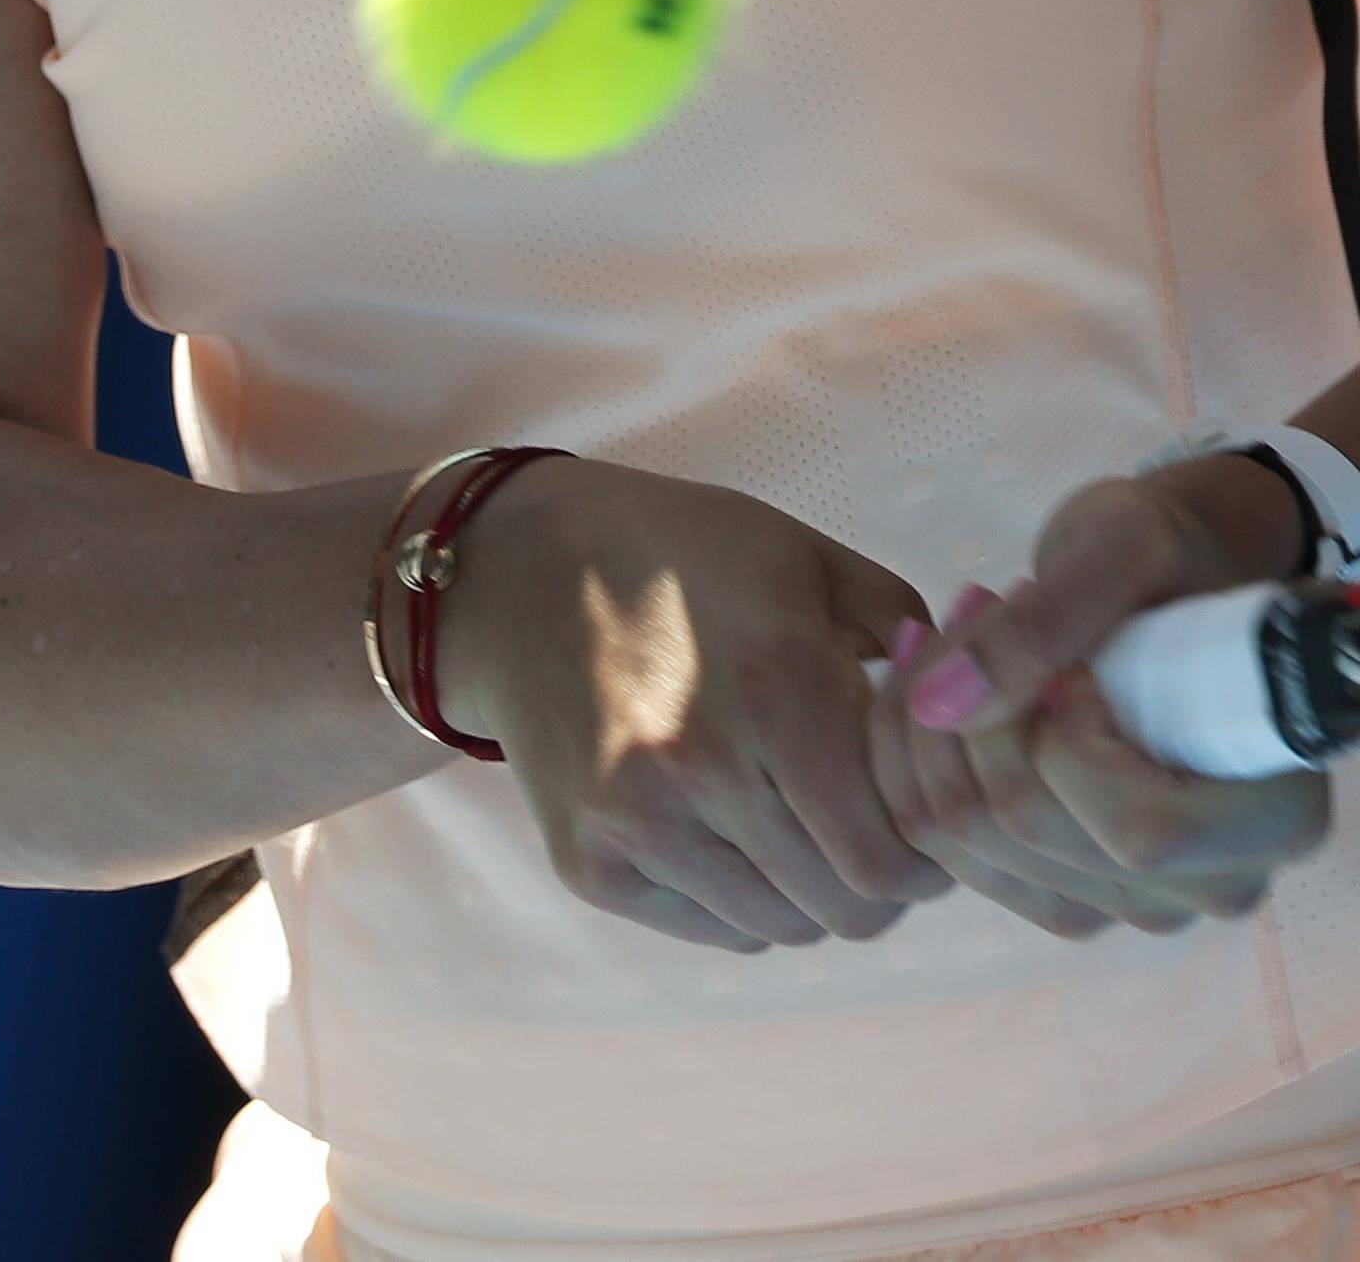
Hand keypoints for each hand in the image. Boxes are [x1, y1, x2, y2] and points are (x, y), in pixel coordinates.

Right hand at [432, 457, 963, 954]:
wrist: (513, 573)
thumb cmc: (676, 553)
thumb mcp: (799, 554)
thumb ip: (902, 628)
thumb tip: (969, 704)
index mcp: (776, 687)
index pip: (890, 857)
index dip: (929, 853)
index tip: (929, 823)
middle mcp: (703, 770)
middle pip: (845, 907)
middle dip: (882, 879)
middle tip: (878, 831)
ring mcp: (638, 828)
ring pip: (785, 926)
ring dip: (815, 891)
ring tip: (808, 824)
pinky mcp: (593, 867)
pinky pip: (717, 929)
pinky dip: (749, 898)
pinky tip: (738, 828)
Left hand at [864, 478, 1331, 937]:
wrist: (1154, 585)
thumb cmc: (1164, 558)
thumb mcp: (1119, 551)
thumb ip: (1043, 624)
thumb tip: (944, 703)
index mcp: (1271, 816)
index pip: (1135, 831)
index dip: (1066, 735)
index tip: (1068, 657)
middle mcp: (1210, 886)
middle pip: (1026, 829)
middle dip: (969, 703)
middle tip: (975, 604)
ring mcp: (1132, 903)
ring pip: (966, 845)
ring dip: (929, 724)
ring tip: (957, 630)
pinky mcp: (1063, 895)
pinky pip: (946, 851)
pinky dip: (912, 758)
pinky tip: (935, 679)